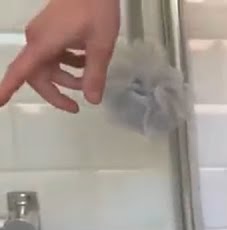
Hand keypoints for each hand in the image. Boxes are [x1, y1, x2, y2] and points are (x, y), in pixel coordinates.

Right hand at [0, 0, 120, 111]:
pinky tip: (86, 62)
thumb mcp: (101, 47)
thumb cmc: (96, 10)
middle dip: (56, 92)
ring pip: (48, 65)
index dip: (8, 87)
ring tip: (90, 80)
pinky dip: (68, 62)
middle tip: (76, 107)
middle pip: (38, 74)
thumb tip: (92, 100)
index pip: (21, 71)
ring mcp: (43, 33)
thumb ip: (95, 75)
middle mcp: (37, 40)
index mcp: (43, 45)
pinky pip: (54, 53)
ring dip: (67, 76)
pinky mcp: (51, 29)